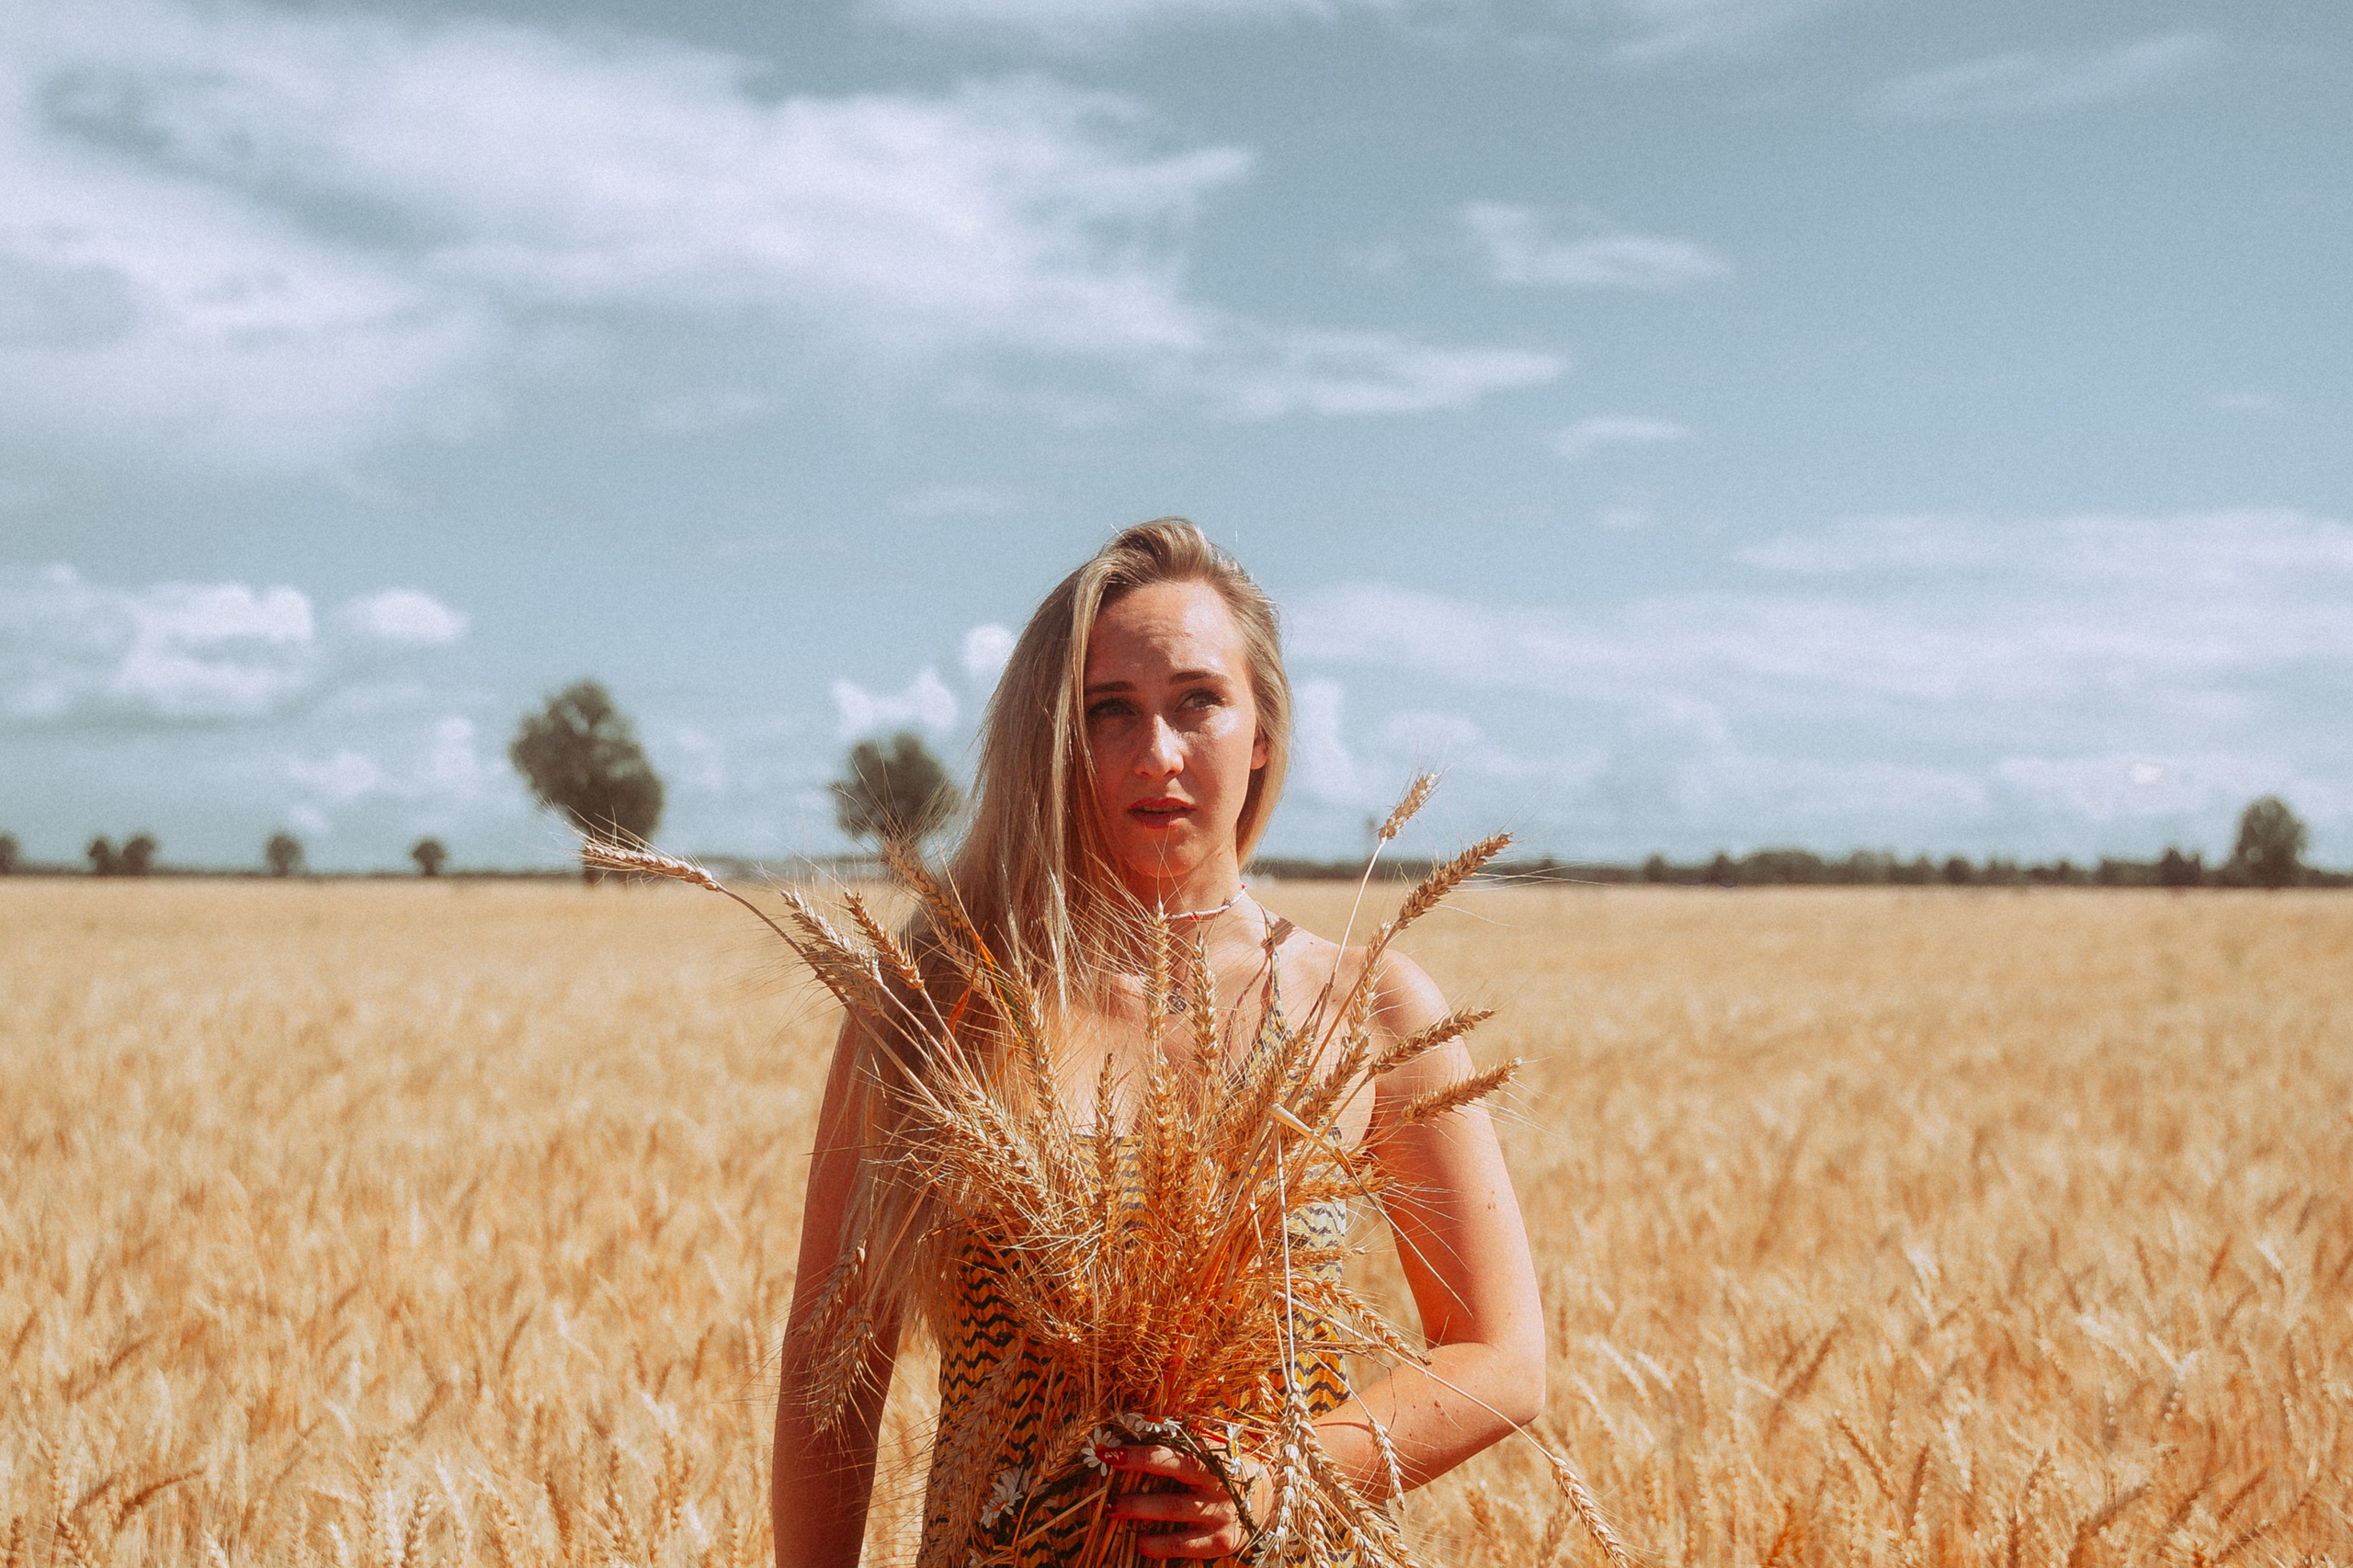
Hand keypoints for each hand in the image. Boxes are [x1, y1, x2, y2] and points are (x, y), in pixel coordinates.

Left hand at [1098, 1444, 1263, 1559]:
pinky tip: (1140, 1542)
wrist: (1272, 1502)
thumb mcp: (1215, 1451)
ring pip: (1173, 1509)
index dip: (1140, 1450)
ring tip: (1113, 1509)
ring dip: (1140, 1508)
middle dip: (1139, 1464)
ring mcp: (1219, 1513)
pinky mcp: (1220, 1541)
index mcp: (1213, 1455)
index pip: (1173, 1448)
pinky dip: (1160, 1545)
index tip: (1110, 1450)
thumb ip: (1182, 1442)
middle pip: (1175, 1470)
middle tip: (1109, 1472)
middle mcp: (1217, 1482)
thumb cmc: (1230, 1471)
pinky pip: (1185, 1545)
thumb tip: (1142, 1423)